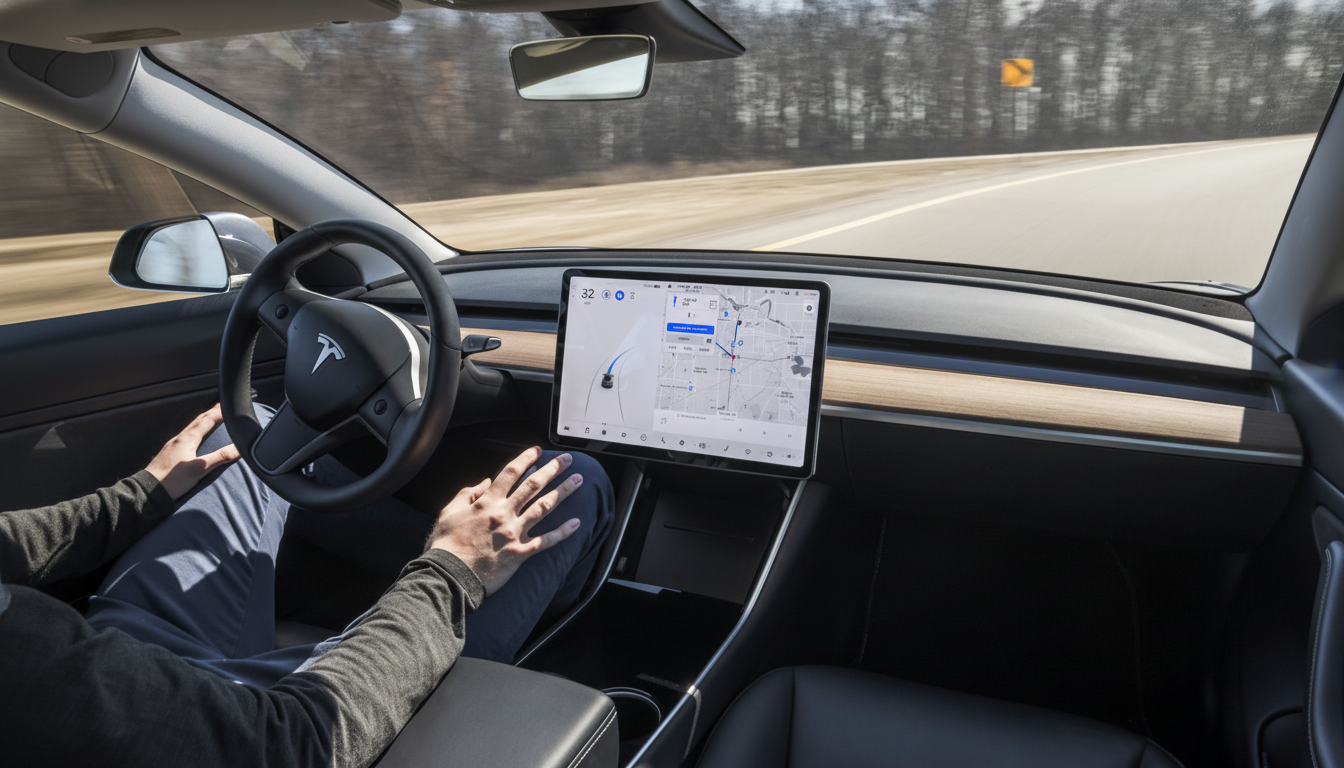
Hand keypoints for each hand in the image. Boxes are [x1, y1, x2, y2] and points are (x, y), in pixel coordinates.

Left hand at [145, 405, 241, 499]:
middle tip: (222, 407)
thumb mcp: (200, 469)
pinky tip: (196, 438)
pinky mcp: (169, 454)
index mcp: (187, 439)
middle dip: (211, 412)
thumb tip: (240, 448)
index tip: (229, 405)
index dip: (219, 412)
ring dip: (203, 421)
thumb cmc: (172, 480)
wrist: (147, 492)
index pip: (207, 420)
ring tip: (212, 418)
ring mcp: (172, 446)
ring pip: (191, 428)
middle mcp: (179, 439)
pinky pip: (186, 436)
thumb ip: (220, 457)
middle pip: (198, 421)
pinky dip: (195, 431)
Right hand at [428, 447, 582, 595]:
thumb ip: (467, 494)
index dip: (526, 459)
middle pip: (533, 486)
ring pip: (543, 507)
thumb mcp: (449, 512)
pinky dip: (562, 532)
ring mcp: (513, 533)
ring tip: (578, 480)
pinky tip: (577, 523)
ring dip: (563, 492)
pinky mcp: (519, 553)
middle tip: (568, 460)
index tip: (539, 451)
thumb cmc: (446, 545)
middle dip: (552, 470)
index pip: (510, 474)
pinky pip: (545, 541)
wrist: (449, 576)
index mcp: (487, 502)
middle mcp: (504, 514)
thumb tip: (484, 482)